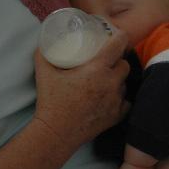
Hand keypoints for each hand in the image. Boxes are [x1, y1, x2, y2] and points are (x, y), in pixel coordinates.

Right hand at [34, 30, 130, 152]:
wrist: (56, 133)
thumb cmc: (51, 102)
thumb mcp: (44, 73)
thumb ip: (43, 54)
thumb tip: (43, 41)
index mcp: (97, 69)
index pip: (119, 45)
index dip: (120, 37)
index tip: (117, 36)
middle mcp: (111, 83)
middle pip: (125, 64)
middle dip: (118, 60)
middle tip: (106, 61)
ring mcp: (115, 101)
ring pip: (125, 83)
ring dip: (118, 80)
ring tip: (105, 80)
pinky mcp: (116, 116)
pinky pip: (126, 102)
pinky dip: (120, 98)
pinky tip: (110, 97)